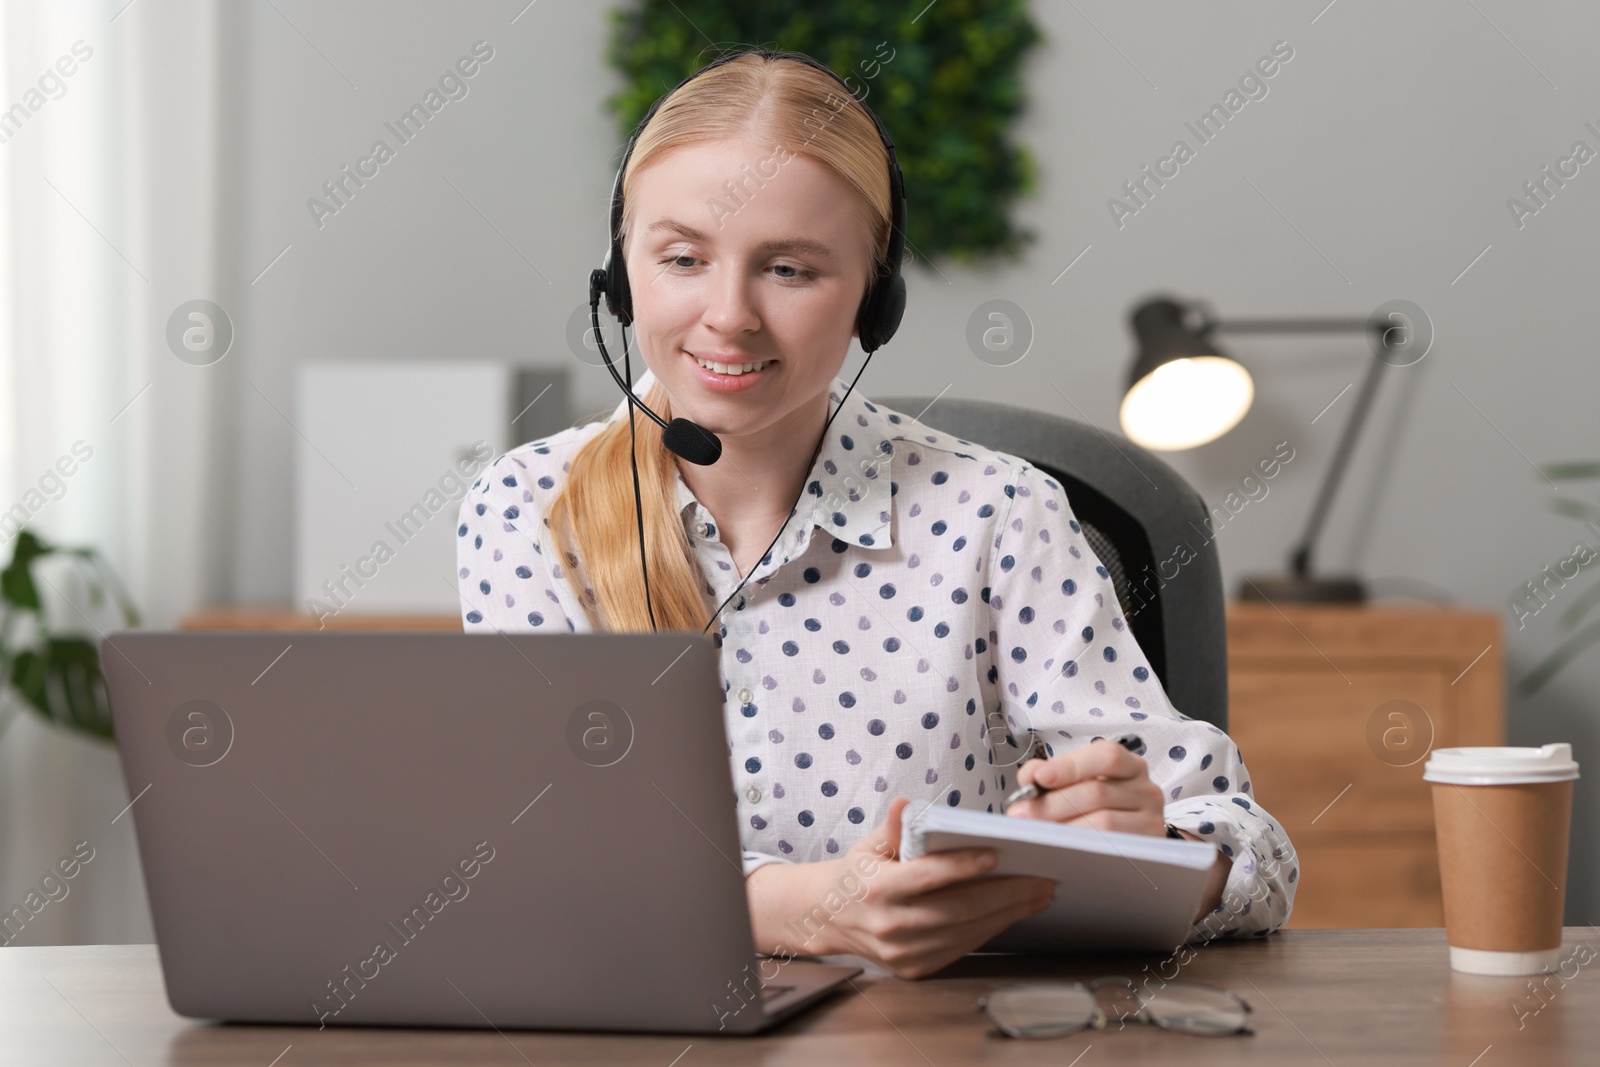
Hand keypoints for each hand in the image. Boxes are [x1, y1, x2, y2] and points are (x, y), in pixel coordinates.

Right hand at [746, 797, 1055, 978]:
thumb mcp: (868, 845)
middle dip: (1006, 894)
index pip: (927, 877)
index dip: (962, 866)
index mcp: (877, 888)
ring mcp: (903, 951)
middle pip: (958, 909)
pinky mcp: (914, 968)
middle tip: (1041, 879)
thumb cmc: (858, 874)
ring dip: (1008, 914)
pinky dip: (991, 929)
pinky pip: (961, 948)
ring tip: (1038, 895)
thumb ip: (891, 827)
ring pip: (966, 932)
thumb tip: (905, 803)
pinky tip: (1012, 913)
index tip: (996, 854)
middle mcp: (890, 924)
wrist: (829, 918)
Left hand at [1005, 736, 1166, 836]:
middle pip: (1097, 793)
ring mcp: (1151, 820)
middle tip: (1022, 813)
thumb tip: (1030, 777)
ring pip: (1103, 822)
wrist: (1123, 840)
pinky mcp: (1147, 848)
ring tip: (1036, 831)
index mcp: (1129, 766)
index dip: (1070, 766)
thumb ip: (1050, 773)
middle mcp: (1146, 790)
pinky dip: (1081, 846)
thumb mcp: (1075, 782)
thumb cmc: (1094, 807)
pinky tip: (1060, 847)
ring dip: (1063, 827)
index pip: (1106, 756)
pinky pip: (1111, 847)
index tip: (1040, 777)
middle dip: (1053, 803)